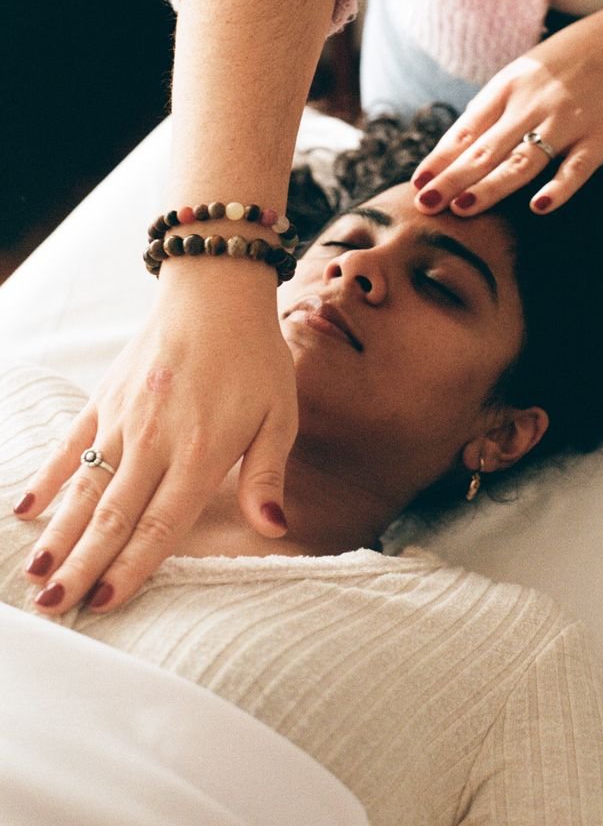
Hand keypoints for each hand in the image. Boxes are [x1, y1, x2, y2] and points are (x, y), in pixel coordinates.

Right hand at [15, 273, 297, 614]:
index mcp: (200, 451)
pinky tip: (27, 510)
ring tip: (34, 573)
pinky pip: (70, 445)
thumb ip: (267, 476)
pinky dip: (48, 477)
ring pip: (85, 486)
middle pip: (113, 514)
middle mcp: (154, 439)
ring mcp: (123, 417)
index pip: (161, 523)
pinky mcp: (104, 397)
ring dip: (60, 533)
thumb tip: (275, 528)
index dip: (132, 566)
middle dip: (81, 565)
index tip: (105, 603)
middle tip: (54, 606)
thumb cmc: (254, 357)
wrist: (216, 291)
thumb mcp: (279, 415)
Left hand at [410, 14, 602, 215]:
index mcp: (507, 88)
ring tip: (462, 208)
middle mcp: (531, 105)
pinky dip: (559, 187)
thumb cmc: (567, 63)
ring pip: (522, 161)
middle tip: (425, 205)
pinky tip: (539, 206)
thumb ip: (490, 109)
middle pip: (485, 150)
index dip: (440, 158)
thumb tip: (452, 146)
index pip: (466, 130)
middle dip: (452, 179)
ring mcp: (566, 122)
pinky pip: (576, 168)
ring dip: (491, 187)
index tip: (417, 182)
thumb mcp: (521, 74)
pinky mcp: (600, 138)